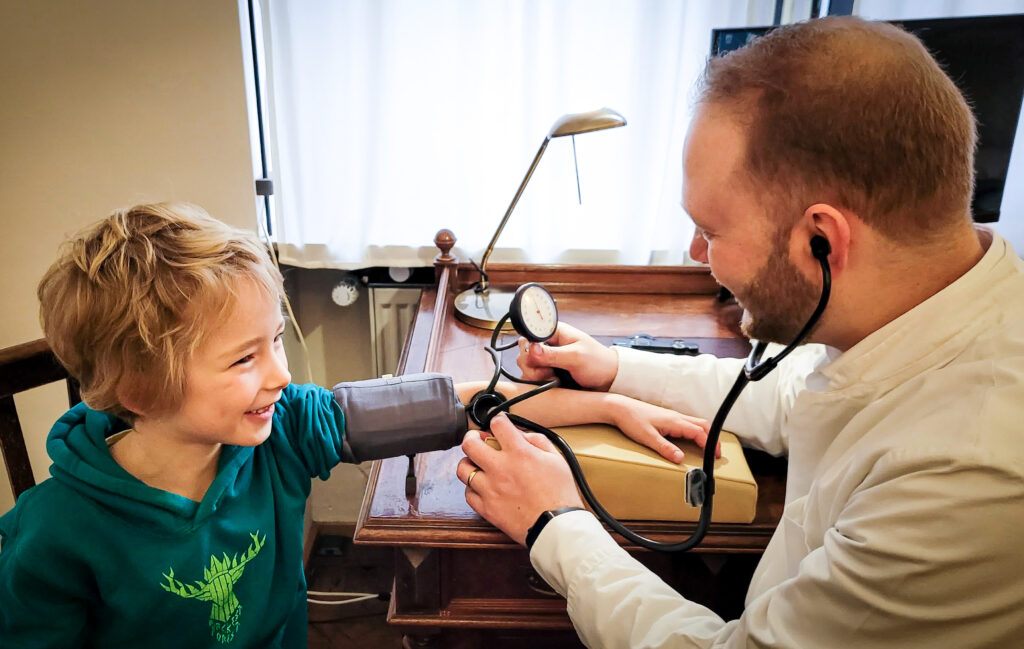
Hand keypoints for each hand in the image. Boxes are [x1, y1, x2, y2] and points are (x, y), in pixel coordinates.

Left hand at [457, 413, 583, 545]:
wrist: (557, 527)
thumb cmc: (560, 495)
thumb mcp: (556, 459)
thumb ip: (538, 441)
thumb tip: (522, 435)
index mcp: (519, 453)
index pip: (498, 425)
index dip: (497, 420)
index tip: (497, 423)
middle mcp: (500, 469)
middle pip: (469, 444)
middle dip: (472, 437)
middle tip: (477, 439)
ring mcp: (490, 489)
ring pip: (463, 469)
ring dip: (469, 463)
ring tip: (477, 464)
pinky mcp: (486, 508)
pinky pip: (468, 493)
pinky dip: (472, 488)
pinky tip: (482, 487)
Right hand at [516, 322, 618, 390]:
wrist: (609, 380)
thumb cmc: (599, 363)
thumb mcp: (577, 357)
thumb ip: (553, 354)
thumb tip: (532, 349)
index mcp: (554, 333)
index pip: (529, 337)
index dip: (529, 350)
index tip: (538, 361)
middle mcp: (548, 344)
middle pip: (523, 353)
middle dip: (533, 367)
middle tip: (550, 372)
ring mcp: (547, 358)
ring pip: (526, 366)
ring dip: (536, 376)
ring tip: (554, 378)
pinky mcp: (548, 371)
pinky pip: (533, 376)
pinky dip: (539, 382)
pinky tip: (552, 383)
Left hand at [607, 394, 719, 462]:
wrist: (620, 408)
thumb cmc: (632, 420)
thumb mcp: (648, 438)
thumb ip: (665, 448)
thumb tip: (680, 459)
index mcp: (674, 421)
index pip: (699, 432)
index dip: (709, 444)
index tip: (715, 456)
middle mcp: (676, 417)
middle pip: (703, 425)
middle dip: (713, 438)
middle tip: (716, 453)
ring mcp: (672, 416)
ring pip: (696, 422)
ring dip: (706, 433)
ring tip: (709, 447)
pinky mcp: (667, 417)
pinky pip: (688, 423)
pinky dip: (697, 431)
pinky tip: (693, 438)